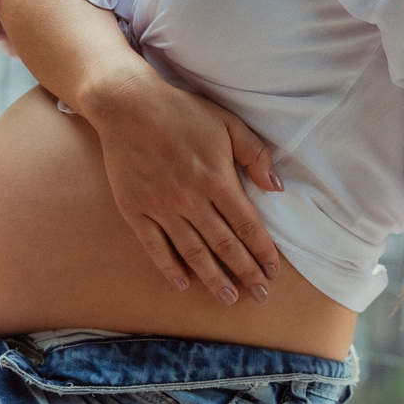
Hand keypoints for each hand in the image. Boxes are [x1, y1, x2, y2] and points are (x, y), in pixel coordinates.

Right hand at [81, 66, 283, 304]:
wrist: (127, 105)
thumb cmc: (181, 111)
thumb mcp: (227, 122)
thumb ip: (254, 154)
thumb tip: (276, 187)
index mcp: (216, 179)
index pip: (246, 225)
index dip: (262, 251)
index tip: (273, 271)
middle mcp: (191, 199)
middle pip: (224, 245)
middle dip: (245, 273)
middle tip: (260, 295)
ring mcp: (161, 207)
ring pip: (193, 252)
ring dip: (213, 278)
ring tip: (228, 298)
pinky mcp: (135, 210)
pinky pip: (155, 247)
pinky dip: (169, 268)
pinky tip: (183, 284)